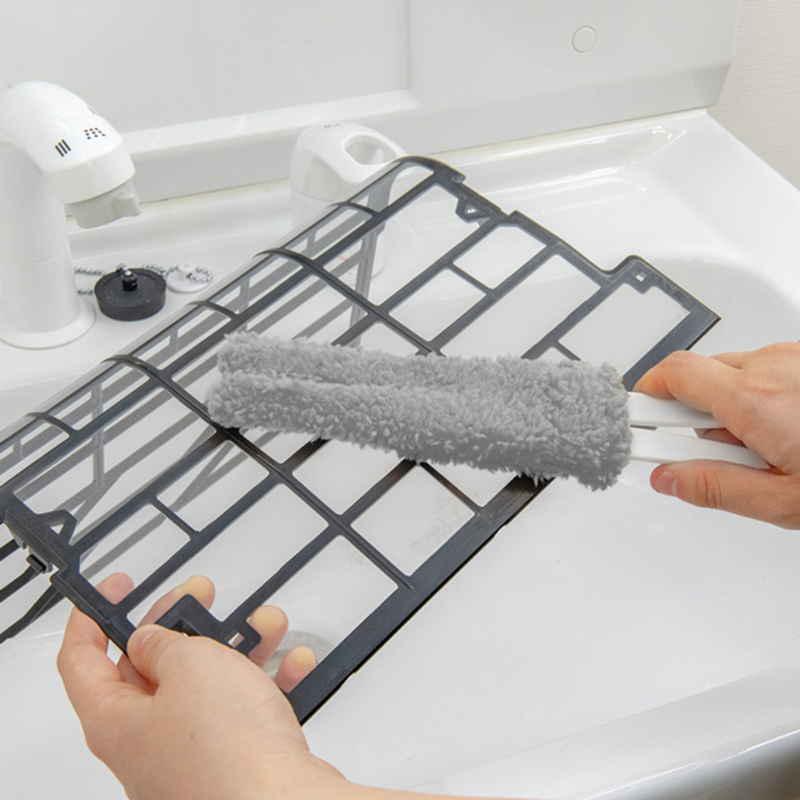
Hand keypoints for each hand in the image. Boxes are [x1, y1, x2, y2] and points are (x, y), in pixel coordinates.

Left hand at [57, 573, 343, 799]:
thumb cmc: (228, 746)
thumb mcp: (190, 665)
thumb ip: (165, 643)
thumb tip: (149, 642)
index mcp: (116, 722)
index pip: (81, 663)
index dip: (92, 618)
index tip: (117, 587)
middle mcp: (147, 744)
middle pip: (151, 671)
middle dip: (183, 624)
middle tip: (201, 592)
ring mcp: (192, 758)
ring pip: (207, 688)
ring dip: (239, 648)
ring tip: (267, 623)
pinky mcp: (234, 765)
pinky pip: (245, 713)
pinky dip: (269, 683)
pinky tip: (294, 662)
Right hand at [635, 343, 799, 527]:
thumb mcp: (786, 501)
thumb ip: (718, 488)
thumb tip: (669, 478)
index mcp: (756, 400)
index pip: (672, 376)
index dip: (644, 397)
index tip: (632, 421)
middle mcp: (772, 367)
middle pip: (699, 377)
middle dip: (695, 415)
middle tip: (716, 454)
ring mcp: (793, 357)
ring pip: (733, 373)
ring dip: (734, 406)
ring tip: (770, 447)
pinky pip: (765, 369)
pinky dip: (764, 396)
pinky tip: (789, 428)